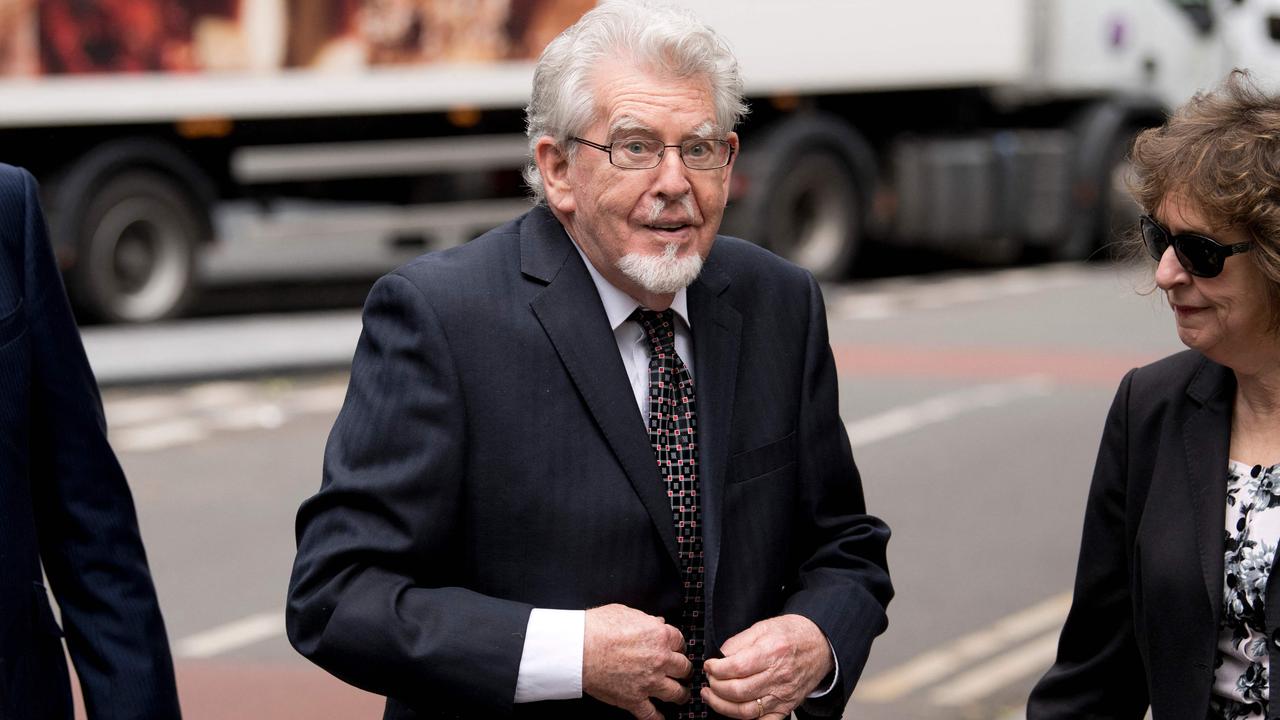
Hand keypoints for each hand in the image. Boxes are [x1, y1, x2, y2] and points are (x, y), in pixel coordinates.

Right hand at [583, 603, 692, 719]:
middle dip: (683, 670)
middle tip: (681, 672)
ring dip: (681, 694)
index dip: (678, 647)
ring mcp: (649, 682)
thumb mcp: (626, 613)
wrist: (579, 649)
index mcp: (660, 636)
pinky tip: (660, 718)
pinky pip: (652, 714)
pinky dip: (657, 718)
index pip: (680, 642)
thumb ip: (646, 620)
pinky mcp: (635, 699)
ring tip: (680, 694)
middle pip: (684, 668)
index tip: (676, 650)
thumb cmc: (598, 627)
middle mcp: (660, 660)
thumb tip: (657, 622)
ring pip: (677, 693)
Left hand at [701, 614, 832, 718]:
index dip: (715, 669)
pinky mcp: (786, 707)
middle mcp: (779, 676)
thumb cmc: (792, 634)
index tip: (709, 666)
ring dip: (722, 706)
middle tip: (709, 681)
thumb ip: (738, 642)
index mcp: (772, 652)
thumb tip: (719, 657)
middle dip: (716, 687)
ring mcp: (783, 695)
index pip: (736, 667)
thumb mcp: (763, 627)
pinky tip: (733, 709)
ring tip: (711, 696)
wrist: (821, 645)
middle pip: (738, 691)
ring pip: (746, 711)